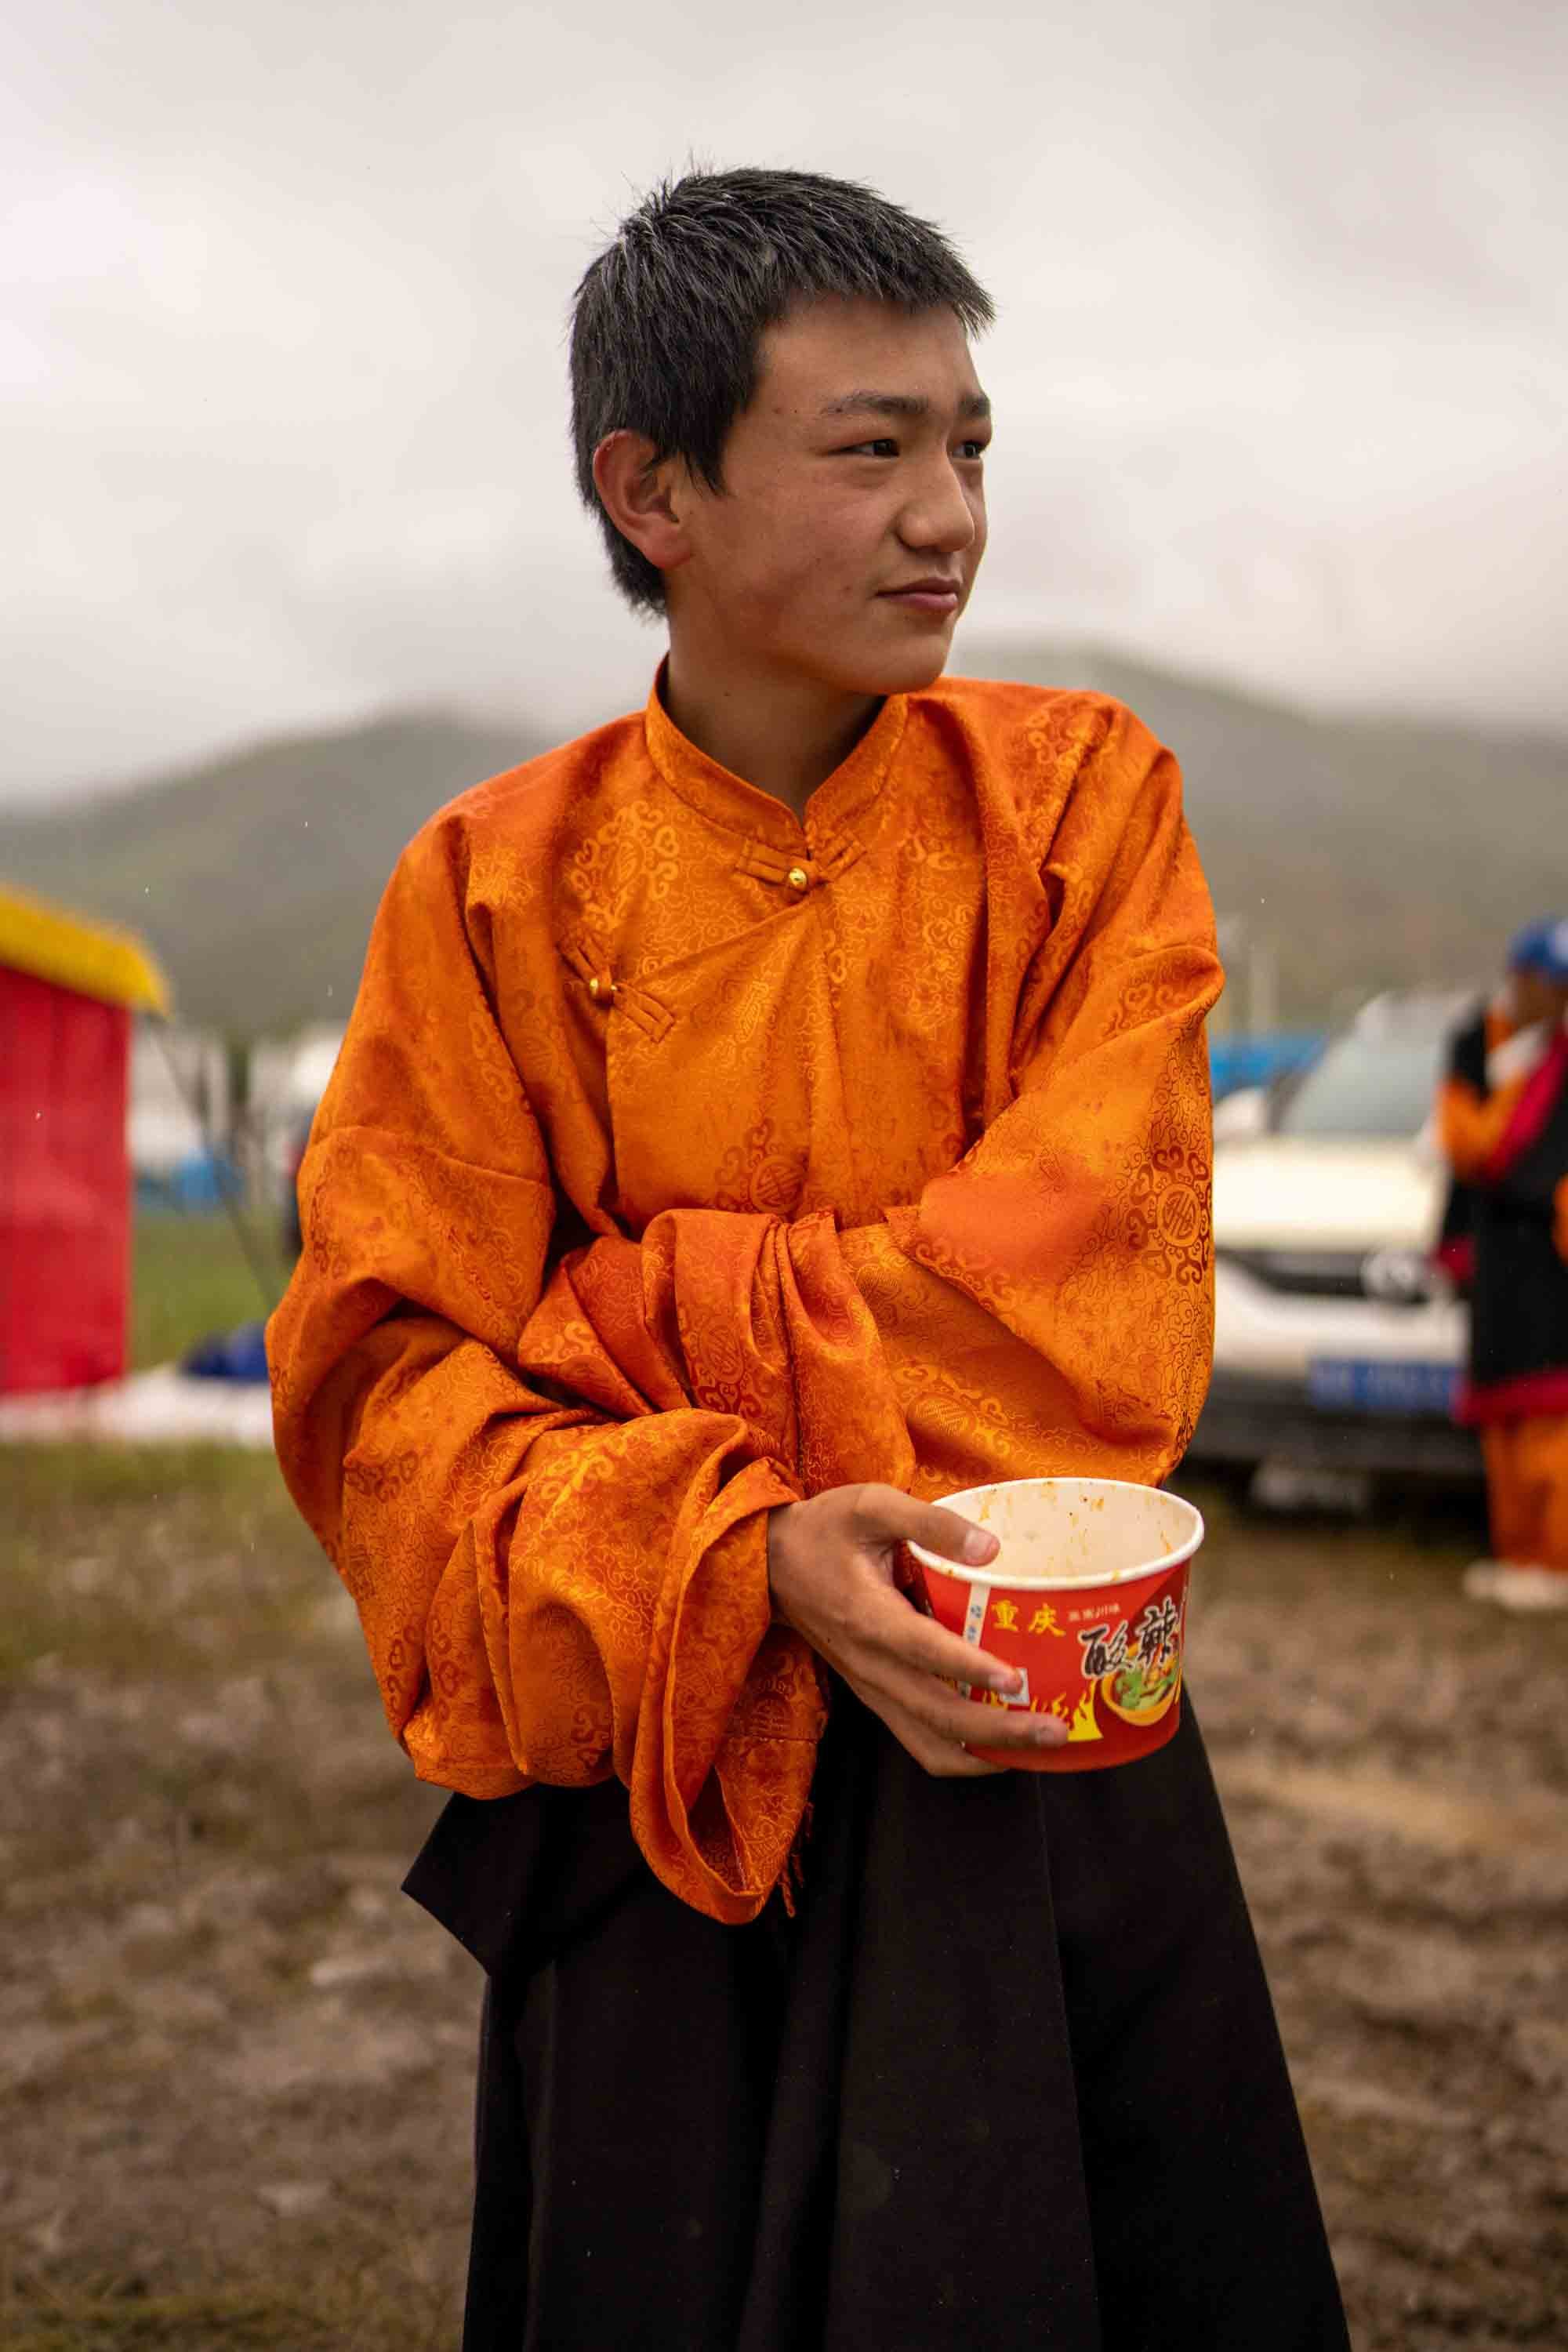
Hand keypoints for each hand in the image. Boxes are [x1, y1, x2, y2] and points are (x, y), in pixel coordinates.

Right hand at [766, 1482, 1068, 1776]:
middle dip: (999, 1731)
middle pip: (936, 1714)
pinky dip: (962, 1753)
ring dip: (985, 1754)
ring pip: (928, 1742)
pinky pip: (919, 1740)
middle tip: (1057, 1729)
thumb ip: (929, 1520)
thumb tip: (992, 1547)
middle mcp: (870, 1664)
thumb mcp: (870, 1505)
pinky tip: (1003, 1746)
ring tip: (1040, 1748)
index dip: (968, 1667)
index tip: (1016, 1681)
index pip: (922, 1650)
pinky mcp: (875, 1696)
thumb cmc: (826, 1529)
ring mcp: (871, 1687)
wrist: (770, 1564)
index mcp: (868, 1615)